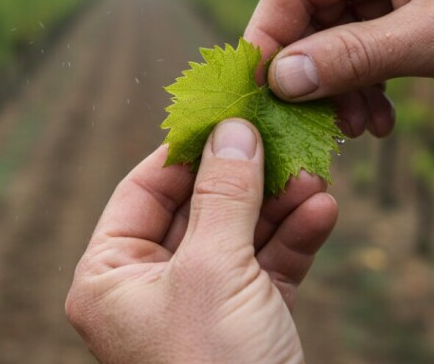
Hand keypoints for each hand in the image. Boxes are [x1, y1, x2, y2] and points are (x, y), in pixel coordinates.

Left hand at [66, 119, 336, 362]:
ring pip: (238, 234)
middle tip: (282, 136)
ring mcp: (198, 305)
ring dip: (278, 203)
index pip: (143, 190)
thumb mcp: (214, 270)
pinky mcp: (245, 322)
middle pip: (197, 208)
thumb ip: (224, 194)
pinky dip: (294, 238)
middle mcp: (147, 288)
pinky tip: (323, 208)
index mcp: (109, 277)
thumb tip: (233, 128)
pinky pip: (267, 267)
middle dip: (245, 175)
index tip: (227, 111)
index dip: (187, 148)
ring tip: (315, 171)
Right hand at [244, 0, 433, 137]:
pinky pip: (357, 46)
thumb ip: (352, 58)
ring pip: (328, 35)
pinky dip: (360, 84)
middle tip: (314, 122)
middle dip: (309, 71)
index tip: (260, 92)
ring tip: (358, 128)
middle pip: (307, 10)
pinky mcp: (397, 4)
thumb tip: (279, 80)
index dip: (269, 37)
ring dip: (337, 86)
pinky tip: (377, 118)